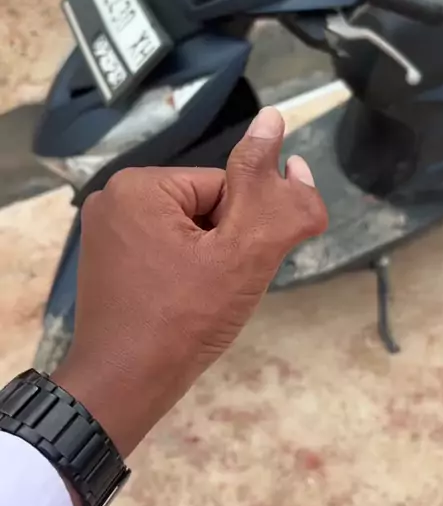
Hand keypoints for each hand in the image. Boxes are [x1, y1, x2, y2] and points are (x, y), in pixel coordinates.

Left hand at [53, 108, 326, 457]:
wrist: (124, 388)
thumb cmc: (185, 320)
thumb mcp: (241, 253)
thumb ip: (269, 193)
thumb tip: (274, 117)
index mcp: (139, 185)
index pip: (225, 188)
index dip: (243, 232)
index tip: (232, 272)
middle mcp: (113, 197)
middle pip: (205, 207)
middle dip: (224, 247)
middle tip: (215, 292)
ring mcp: (105, 231)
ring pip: (188, 231)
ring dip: (207, 261)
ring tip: (198, 301)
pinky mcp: (106, 260)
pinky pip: (163, 250)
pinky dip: (182, 273)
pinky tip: (180, 304)